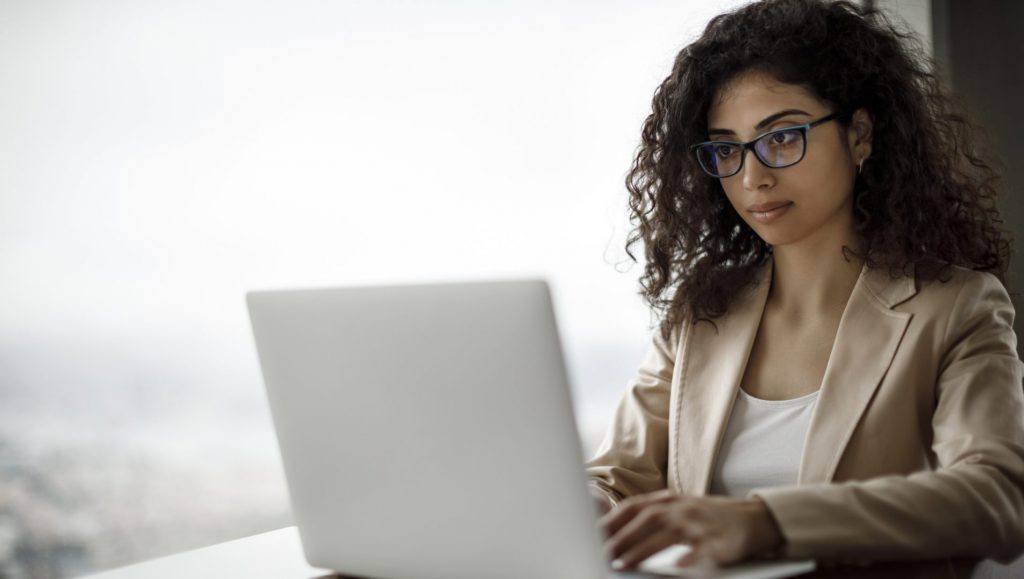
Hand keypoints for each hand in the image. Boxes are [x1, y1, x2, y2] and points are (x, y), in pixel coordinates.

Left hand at [599, 489, 782, 568]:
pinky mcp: (723, 541)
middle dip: (622, 537)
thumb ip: (651, 520)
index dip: (613, 520)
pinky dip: (691, 558)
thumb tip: (614, 535)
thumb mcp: (679, 512)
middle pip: (648, 519)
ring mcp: (703, 524)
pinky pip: (705, 551)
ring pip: (669, 534)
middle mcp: (684, 508)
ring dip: (643, 549)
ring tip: (624, 564)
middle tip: (603, 553)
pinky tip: (677, 566)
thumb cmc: (709, 518)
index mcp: (671, 501)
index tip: (592, 534)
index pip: (635, 507)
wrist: (755, 519)